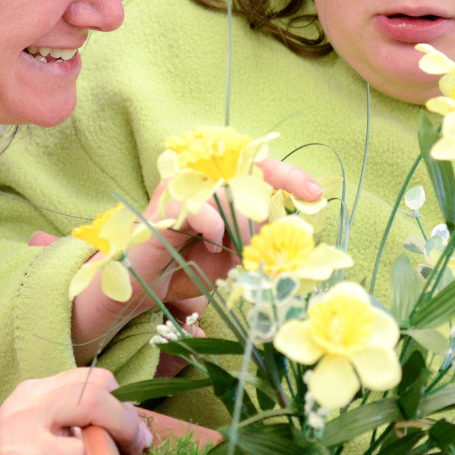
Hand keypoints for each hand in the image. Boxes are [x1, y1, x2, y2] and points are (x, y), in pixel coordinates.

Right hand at [0, 367, 151, 454]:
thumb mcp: (38, 427)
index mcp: (33, 394)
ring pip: (90, 452)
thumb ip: (77, 416)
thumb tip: (134, 422)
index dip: (122, 403)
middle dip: (126, 425)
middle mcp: (24, 416)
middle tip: (135, 447)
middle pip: (93, 401)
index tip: (129, 427)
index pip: (93, 380)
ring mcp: (22, 452)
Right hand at [68, 158, 322, 355]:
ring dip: (241, 220)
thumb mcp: (231, 259)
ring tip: (239, 248)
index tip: (315, 194)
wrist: (138, 288)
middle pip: (246, 169)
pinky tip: (212, 245)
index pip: (258, 166)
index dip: (289, 176)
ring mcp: (178, 192)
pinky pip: (197, 208)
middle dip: (267, 202)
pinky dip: (212, 225)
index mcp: (217, 187)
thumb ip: (255, 243)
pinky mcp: (160, 211)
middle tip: (273, 232)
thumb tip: (288, 239)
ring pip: (224, 188)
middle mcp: (198, 181)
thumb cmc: (184, 268)